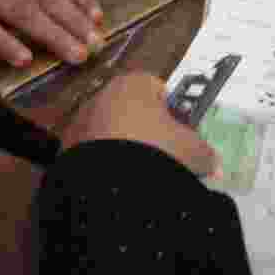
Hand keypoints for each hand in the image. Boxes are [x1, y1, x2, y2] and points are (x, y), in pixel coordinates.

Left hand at [60, 71, 219, 177]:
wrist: (112, 189)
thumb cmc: (159, 153)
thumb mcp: (194, 151)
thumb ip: (204, 151)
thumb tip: (210, 162)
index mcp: (134, 85)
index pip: (158, 88)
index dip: (173, 110)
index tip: (181, 133)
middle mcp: (102, 96)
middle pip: (130, 109)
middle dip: (145, 130)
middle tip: (163, 156)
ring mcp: (79, 123)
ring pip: (108, 132)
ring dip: (121, 148)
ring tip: (139, 176)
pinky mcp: (64, 152)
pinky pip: (90, 155)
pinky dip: (102, 166)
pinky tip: (117, 184)